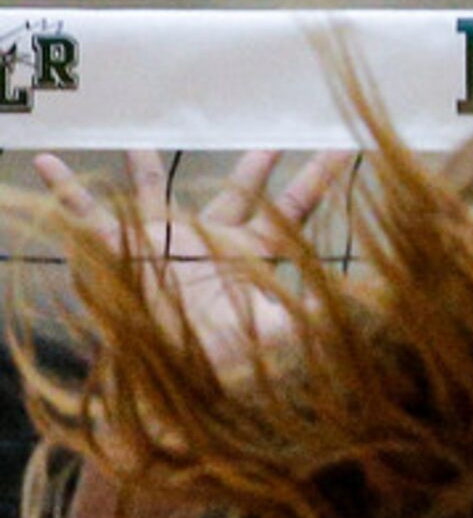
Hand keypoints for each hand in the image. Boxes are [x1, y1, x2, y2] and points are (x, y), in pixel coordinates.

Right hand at [33, 147, 350, 368]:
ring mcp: (165, 241)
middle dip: (254, 162)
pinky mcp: (122, 249)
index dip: (319, 176)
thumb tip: (380, 300)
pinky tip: (48, 163)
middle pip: (237, 190)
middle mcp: (210, 240)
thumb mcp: (280, 331)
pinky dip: (67, 190)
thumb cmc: (227, 359)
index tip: (347, 145)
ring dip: (145, 167)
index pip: (294, 206)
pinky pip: (88, 215)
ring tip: (139, 139)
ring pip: (156, 193)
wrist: (173, 384)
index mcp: (250, 253)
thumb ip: (322, 311)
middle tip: (270, 133)